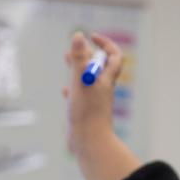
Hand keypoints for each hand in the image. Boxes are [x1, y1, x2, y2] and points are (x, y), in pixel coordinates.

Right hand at [63, 32, 123, 155]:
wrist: (90, 144)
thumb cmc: (86, 113)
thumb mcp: (81, 81)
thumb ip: (79, 58)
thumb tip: (79, 36)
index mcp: (106, 81)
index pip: (114, 56)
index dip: (105, 44)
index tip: (91, 38)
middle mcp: (103, 90)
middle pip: (100, 67)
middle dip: (88, 54)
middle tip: (74, 48)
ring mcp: (95, 103)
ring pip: (89, 81)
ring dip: (78, 69)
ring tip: (66, 61)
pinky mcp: (86, 114)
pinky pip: (81, 99)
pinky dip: (73, 91)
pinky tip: (65, 92)